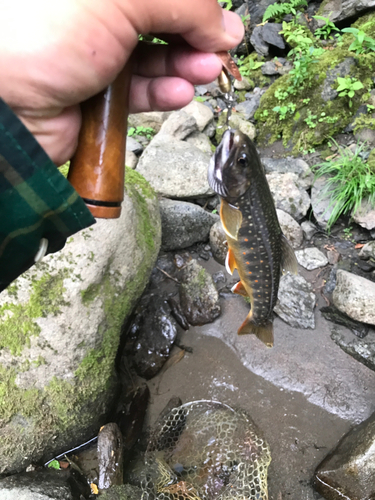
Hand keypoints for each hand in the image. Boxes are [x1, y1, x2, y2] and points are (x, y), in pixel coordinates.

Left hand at [0, 0, 243, 164]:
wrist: (7, 104)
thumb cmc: (43, 33)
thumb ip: (181, 4)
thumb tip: (224, 24)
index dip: (194, 6)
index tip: (219, 22)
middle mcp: (97, 15)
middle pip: (162, 21)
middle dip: (195, 37)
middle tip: (218, 51)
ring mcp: (98, 55)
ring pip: (156, 59)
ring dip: (186, 67)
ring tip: (205, 72)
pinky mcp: (100, 95)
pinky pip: (141, 93)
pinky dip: (164, 93)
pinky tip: (180, 92)